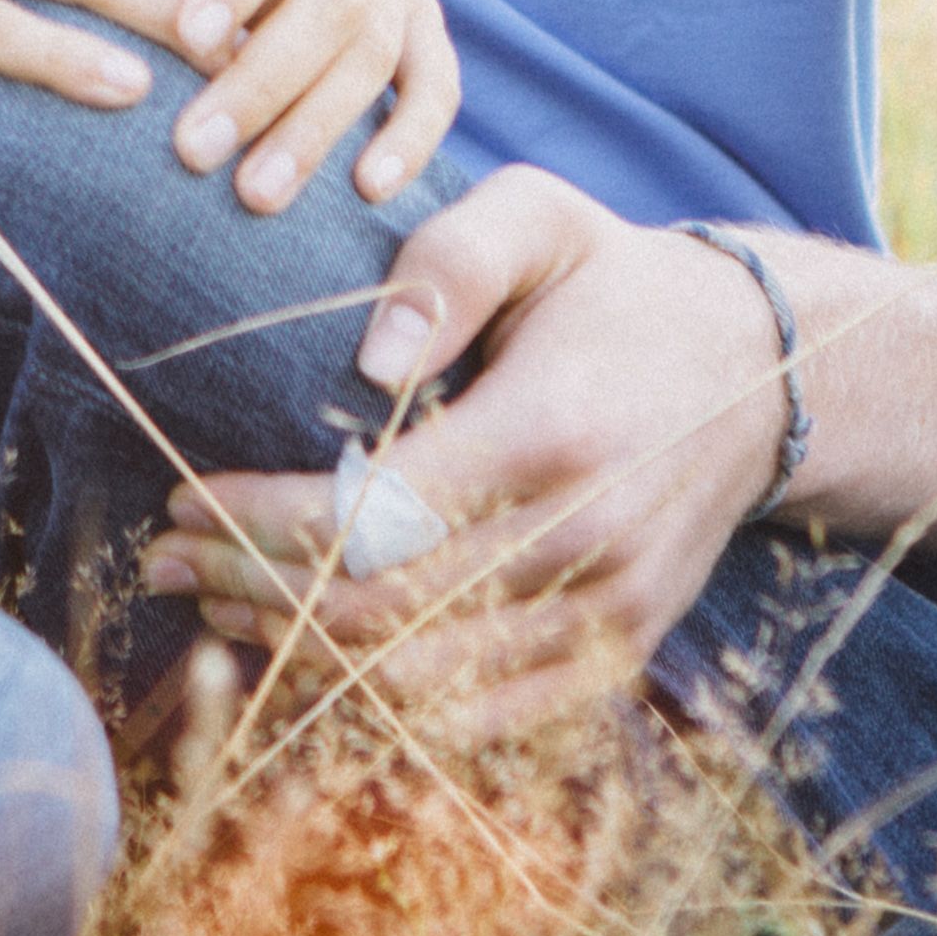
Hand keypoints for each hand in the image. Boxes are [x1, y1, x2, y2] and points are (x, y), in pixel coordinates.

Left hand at [140, 168, 791, 746]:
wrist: (767, 371)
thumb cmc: (620, 285)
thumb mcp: (541, 217)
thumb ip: (448, 260)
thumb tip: (367, 362)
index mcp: (553, 432)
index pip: (372, 514)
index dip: (258, 522)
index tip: (180, 498)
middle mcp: (588, 538)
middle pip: (380, 611)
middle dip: (253, 590)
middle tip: (168, 557)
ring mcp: (610, 611)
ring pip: (419, 682)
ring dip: (299, 653)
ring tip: (218, 604)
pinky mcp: (620, 652)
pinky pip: (482, 718)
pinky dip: (380, 702)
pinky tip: (307, 656)